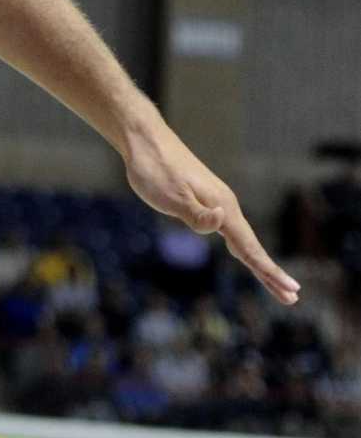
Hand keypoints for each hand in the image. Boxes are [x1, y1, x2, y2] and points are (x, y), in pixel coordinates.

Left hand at [123, 113, 299, 305]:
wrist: (144, 139)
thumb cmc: (154, 168)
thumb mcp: (171, 196)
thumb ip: (197, 214)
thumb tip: (222, 221)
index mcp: (222, 205)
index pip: (249, 246)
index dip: (269, 270)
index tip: (292, 291)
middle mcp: (225, 203)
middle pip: (252, 245)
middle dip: (271, 272)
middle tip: (292, 298)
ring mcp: (216, 201)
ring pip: (242, 238)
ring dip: (259, 261)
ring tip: (275, 282)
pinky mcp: (205, 199)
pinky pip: (230, 230)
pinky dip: (242, 247)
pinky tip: (242, 252)